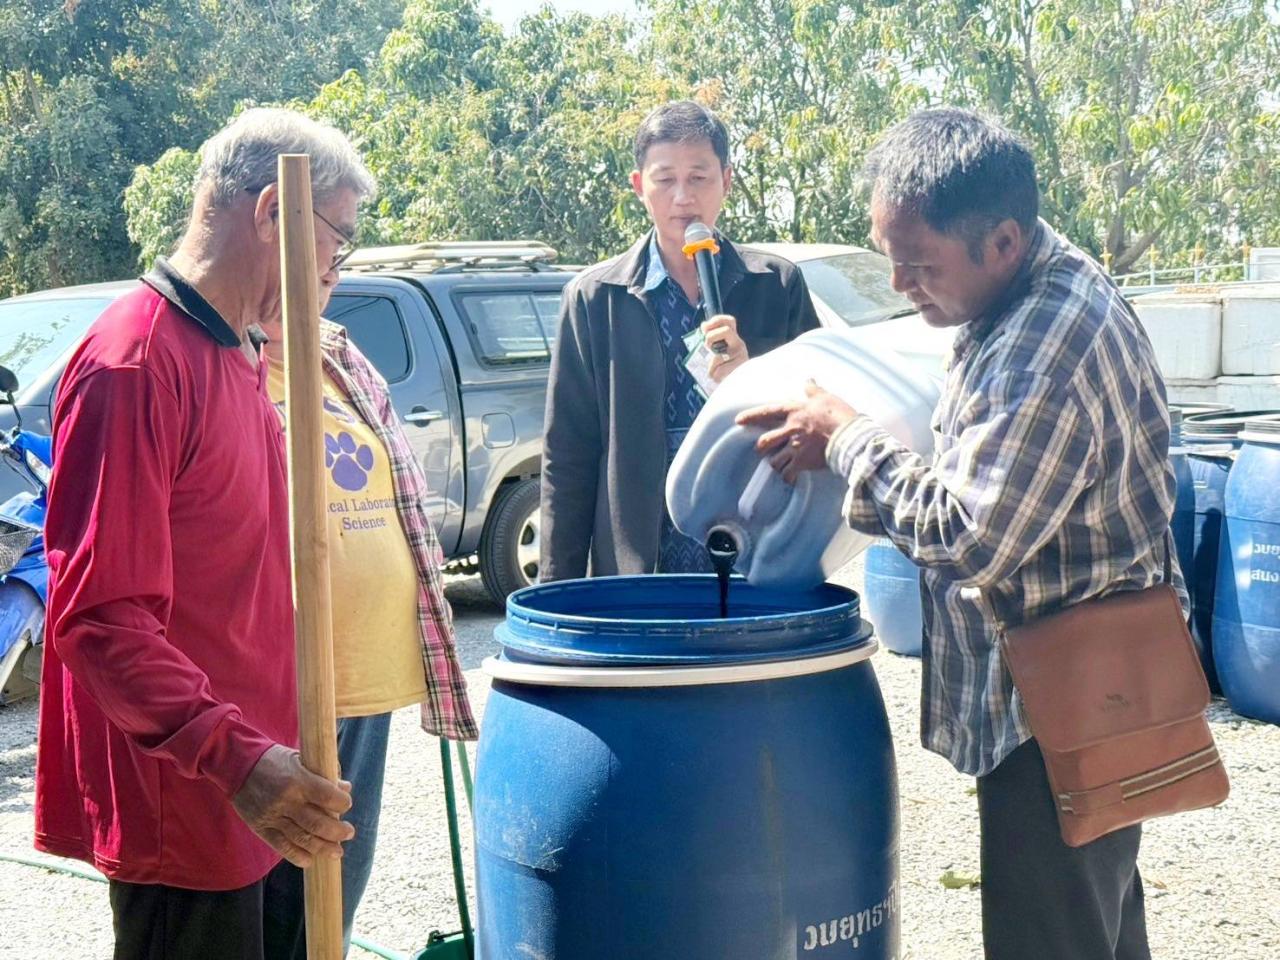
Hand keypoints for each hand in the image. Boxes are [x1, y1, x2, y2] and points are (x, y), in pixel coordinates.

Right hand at [231, 743, 353, 867]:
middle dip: (338, 831)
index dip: (342, 803)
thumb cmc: (273, 760)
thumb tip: (345, 787)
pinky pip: (281, 846)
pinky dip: (297, 856)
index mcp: (298, 780)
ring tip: (337, 851)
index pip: (328, 796)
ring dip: (323, 847)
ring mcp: (273, 816)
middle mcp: (286, 800)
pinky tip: (310, 860)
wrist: (236, 765)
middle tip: (349, 833)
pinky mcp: (261, 828)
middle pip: (318, 823)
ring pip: (302, 838)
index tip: (347, 805)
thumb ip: (322, 774)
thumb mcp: (300, 758)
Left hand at [703, 314, 748, 382]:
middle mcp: (739, 344)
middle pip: (726, 330)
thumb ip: (710, 339)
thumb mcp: (716, 351)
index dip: (716, 320)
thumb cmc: (722, 368)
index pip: (729, 321)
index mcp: (732, 338)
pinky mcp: (740, 370)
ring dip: (711, 365)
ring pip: (719, 356)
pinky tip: (718, 378)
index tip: (704, 328)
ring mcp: (741, 356)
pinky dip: (715, 375)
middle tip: (707, 347)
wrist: (736, 387)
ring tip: (713, 372)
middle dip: (711, 337)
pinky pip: (720, 371)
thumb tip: (703, 326)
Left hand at [736, 380, 858, 483]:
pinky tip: (790, 478)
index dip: (751, 416)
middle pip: (765, 441)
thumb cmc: (839, 415)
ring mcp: (795, 447)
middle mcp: (791, 429)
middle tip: (762, 449)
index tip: (738, 421)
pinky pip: (788, 474)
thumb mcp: (826, 397)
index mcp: (794, 411)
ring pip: (774, 460)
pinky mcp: (802, 462)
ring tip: (780, 465)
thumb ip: (814, 390)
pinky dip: (788, 477)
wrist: (850, 437)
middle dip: (762, 447)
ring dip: (775, 463)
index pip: (767, 411)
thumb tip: (808, 380)